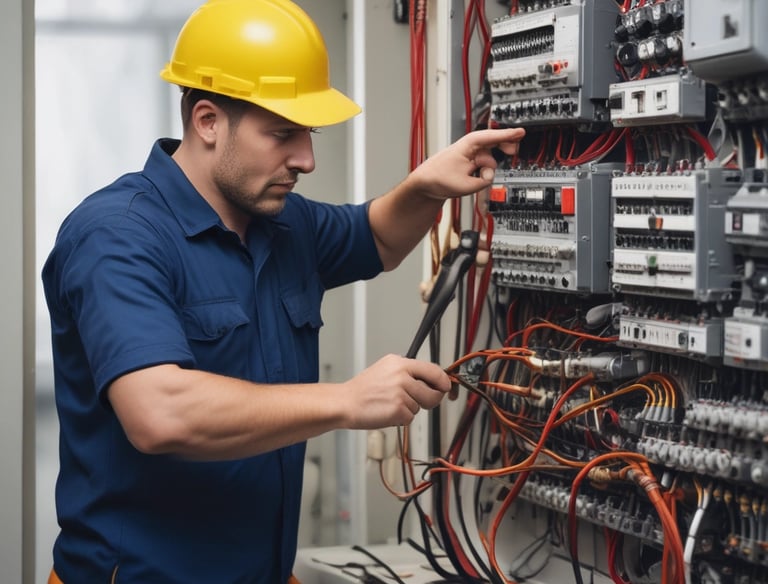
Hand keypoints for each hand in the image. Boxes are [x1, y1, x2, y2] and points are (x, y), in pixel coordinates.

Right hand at [341, 354, 451, 428]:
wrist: (345, 403)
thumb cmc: (363, 390)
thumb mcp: (385, 370)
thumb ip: (408, 372)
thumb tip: (431, 380)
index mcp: (399, 363)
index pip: (434, 370)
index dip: (444, 382)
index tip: (446, 387)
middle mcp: (402, 375)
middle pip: (434, 392)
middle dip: (430, 400)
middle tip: (417, 401)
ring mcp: (400, 392)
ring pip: (421, 406)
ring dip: (410, 409)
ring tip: (391, 404)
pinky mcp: (398, 409)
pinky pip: (411, 417)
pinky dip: (401, 419)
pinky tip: (387, 412)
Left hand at [406, 127, 525, 199]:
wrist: (425, 183)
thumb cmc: (438, 178)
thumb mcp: (466, 184)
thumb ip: (484, 181)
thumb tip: (490, 177)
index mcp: (469, 145)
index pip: (492, 136)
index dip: (508, 134)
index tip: (521, 132)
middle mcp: (470, 147)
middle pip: (494, 142)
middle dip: (505, 147)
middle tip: (514, 151)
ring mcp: (470, 155)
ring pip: (489, 160)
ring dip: (488, 170)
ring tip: (476, 179)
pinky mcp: (469, 163)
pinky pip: (483, 167)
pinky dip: (484, 173)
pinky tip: (476, 180)